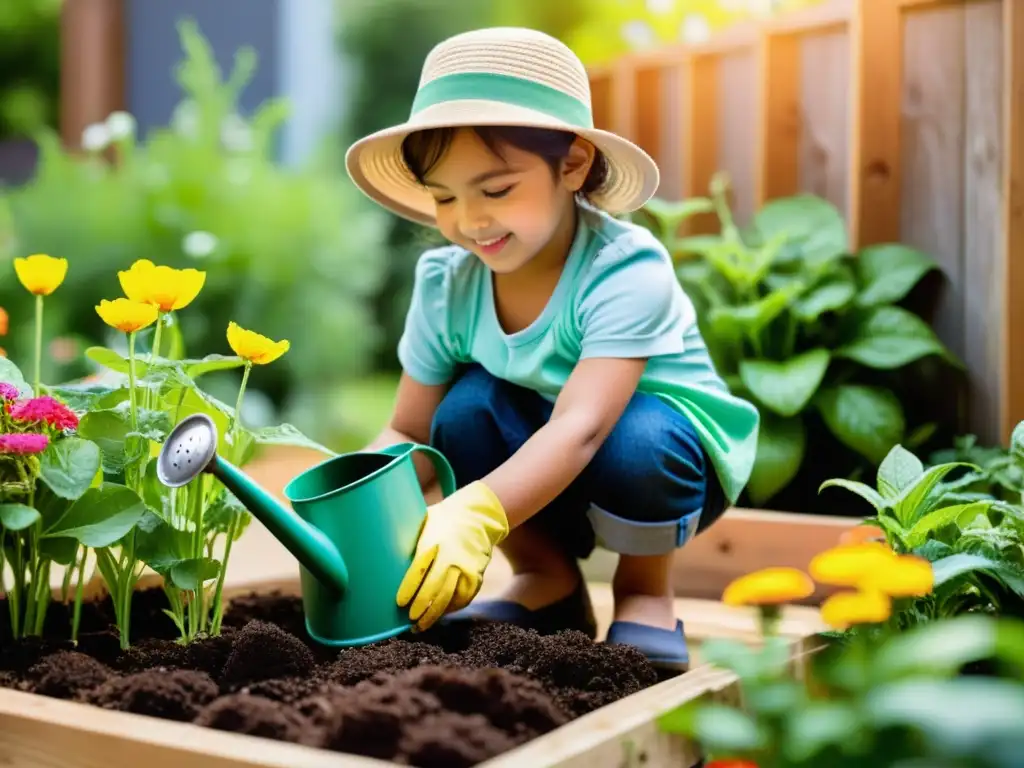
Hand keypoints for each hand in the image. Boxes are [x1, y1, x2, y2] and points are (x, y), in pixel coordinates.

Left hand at [396, 480, 508, 630]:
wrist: (477, 517)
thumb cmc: (442, 521)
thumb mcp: (424, 523)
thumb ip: (409, 539)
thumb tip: (381, 555)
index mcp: (435, 542)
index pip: (420, 568)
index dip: (410, 588)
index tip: (399, 602)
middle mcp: (452, 557)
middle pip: (436, 588)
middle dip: (422, 607)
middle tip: (410, 619)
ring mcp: (466, 569)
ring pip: (449, 598)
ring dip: (434, 615)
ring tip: (420, 626)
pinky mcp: (476, 577)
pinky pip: (462, 599)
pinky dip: (449, 610)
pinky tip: (438, 615)